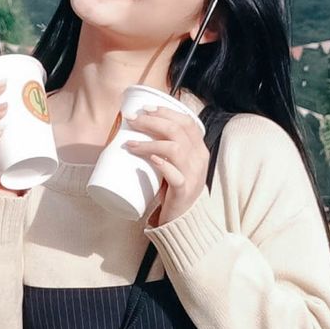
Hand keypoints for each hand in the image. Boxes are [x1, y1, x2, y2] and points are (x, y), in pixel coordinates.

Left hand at [127, 101, 210, 226]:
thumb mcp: (177, 164)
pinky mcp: (184, 191)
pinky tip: (151, 160)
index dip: (166, 112)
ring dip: (150, 143)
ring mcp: (193, 175)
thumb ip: (168, 147)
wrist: (185, 219)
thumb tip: (137, 129)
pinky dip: (162, 165)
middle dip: (152, 122)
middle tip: (132, 121)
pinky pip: (175, 175)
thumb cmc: (175, 188)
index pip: (187, 122)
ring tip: (131, 144)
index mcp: (199, 149)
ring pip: (175, 149)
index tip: (145, 108)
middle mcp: (199, 160)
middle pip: (177, 131)